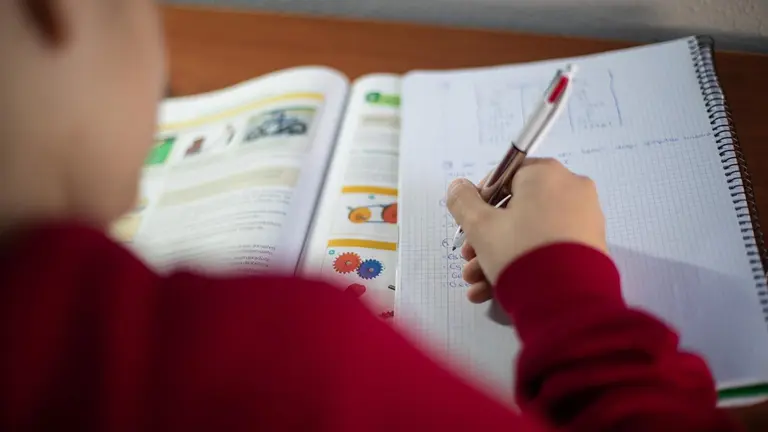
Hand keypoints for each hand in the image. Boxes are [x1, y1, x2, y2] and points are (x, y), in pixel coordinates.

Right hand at [446, 158, 607, 302]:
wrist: (566, 300)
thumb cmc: (519, 251)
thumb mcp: (480, 226)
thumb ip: (463, 201)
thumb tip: (458, 187)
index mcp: (546, 174)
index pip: (505, 177)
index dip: (480, 201)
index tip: (468, 225)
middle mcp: (571, 189)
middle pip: (517, 210)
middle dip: (487, 237)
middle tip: (469, 258)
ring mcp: (584, 219)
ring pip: (530, 232)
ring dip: (499, 255)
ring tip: (477, 282)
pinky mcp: (590, 248)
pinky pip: (549, 248)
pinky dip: (524, 262)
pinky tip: (494, 289)